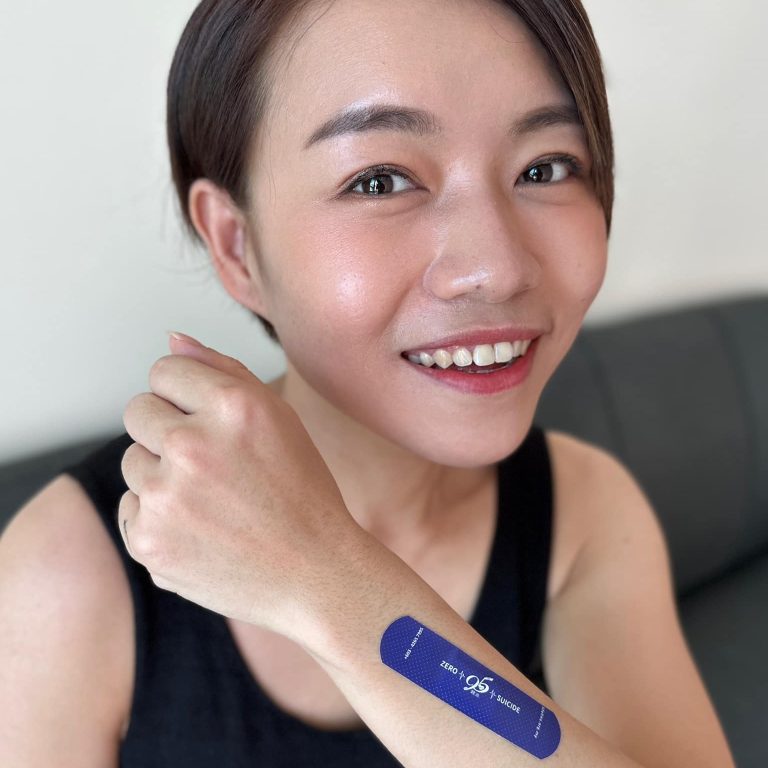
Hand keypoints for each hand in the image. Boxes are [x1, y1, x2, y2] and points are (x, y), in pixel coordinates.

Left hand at [119, 332, 358, 641]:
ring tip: (212, 500)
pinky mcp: (149, 542)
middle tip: (211, 462)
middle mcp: (193, 445)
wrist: (315, 574)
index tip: (208, 418)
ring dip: (162, 474)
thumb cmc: (302, 491)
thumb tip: (172, 339)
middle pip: (138, 410)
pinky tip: (201, 529)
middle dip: (167, 429)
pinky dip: (157, 517)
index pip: (164, 369)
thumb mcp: (278, 417)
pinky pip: (130, 507)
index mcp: (231, 405)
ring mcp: (167, 498)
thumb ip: (223, 369)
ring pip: (132, 461)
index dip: (186, 393)